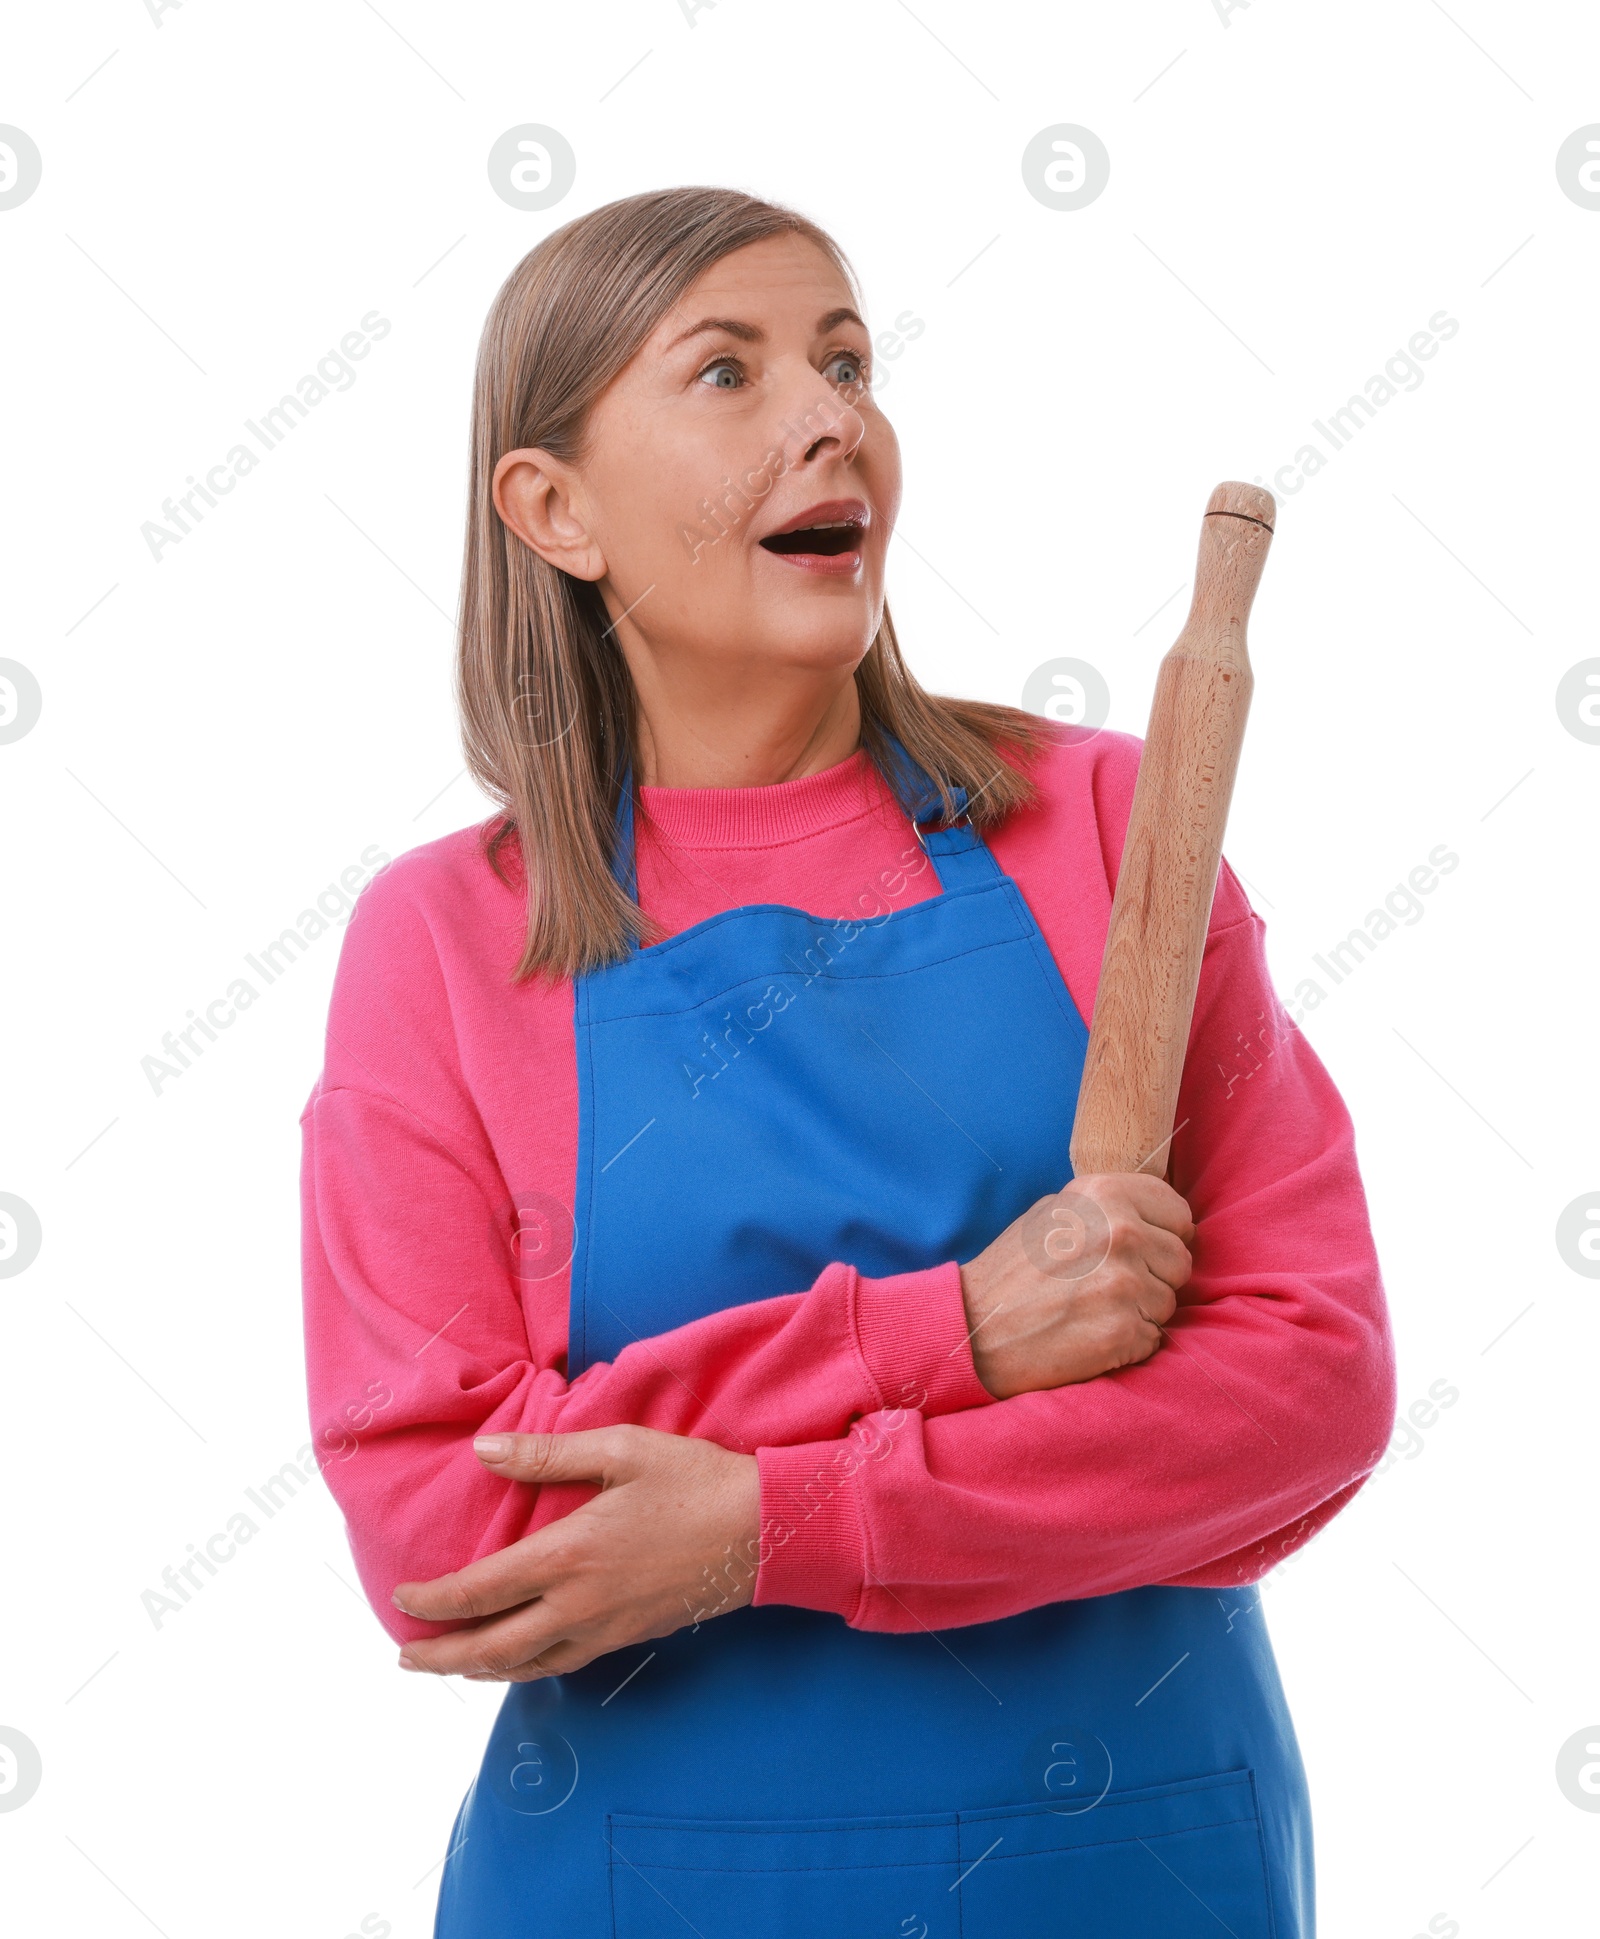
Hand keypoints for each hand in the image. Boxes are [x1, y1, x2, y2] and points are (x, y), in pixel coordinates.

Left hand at [391, 1426, 759, 1680]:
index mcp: (570, 1554)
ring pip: (527, 1666)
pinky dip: (526, 1669)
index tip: (401, 1598)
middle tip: (404, 1657)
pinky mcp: (631, 1636)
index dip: (433, 1600)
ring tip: (449, 1666)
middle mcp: (580, 1603)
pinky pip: (563, 1664)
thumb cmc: (694, 1480)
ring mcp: (607, 1627)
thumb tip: (483, 1452)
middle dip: (441, 1656)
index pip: (480, 1590)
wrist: (764, 1531)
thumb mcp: (621, 1449)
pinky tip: (519, 1660)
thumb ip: (547, 1455)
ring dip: (479, 1670)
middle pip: (492, 1648)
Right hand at [959, 1174, 1194, 1399]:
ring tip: (1092, 1310)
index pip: (1178, 1213)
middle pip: (1179, 1261)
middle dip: (1152, 1277)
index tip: (1142, 1250)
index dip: (1163, 1235)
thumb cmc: (1012, 1272)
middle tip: (1105, 1287)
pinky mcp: (1123, 1331)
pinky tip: (1090, 1334)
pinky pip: (1153, 1337)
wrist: (973, 1328)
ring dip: (1140, 1312)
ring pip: (1168, 1302)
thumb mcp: (1054, 1212)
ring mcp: (1123, 1283)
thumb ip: (1108, 1209)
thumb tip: (1158, 1218)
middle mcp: (1119, 1232)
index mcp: (1104, 1195)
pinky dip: (1128, 1342)